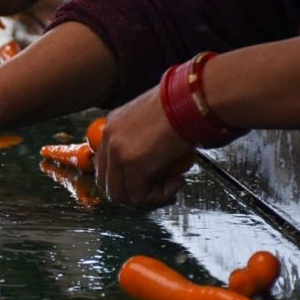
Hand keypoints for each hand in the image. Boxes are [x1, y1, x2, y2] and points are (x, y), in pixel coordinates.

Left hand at [96, 85, 196, 207]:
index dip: (125, 179)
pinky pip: (140, 196)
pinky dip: (160, 196)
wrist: (194, 101)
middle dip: (133, 194)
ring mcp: (118, 153)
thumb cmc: (183, 107)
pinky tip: (178, 181)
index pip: (105, 164)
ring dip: (147, 198)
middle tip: (159, 191)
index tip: (147, 181)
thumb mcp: (155, 119)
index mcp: (112, 125)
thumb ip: (144, 139)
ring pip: (120, 195)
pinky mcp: (134, 166)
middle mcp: (109, 138)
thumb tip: (152, 162)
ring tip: (171, 186)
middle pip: (108, 182)